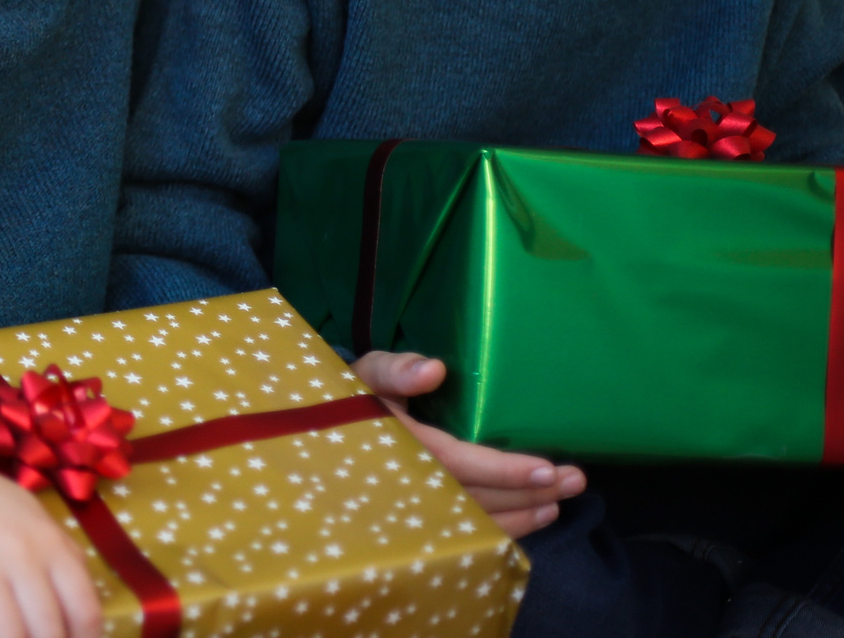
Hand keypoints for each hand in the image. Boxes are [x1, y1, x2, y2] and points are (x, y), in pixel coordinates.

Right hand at [352, 350, 582, 536]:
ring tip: (562, 500)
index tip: (546, 469)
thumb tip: (433, 370)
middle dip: (528, 493)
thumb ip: (394, 369)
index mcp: (396, 445)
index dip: (501, 471)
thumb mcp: (367, 373)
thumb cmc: (353, 395)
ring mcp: (415, 507)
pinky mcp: (425, 518)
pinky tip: (536, 515)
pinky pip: (470, 530)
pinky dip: (507, 526)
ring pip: (478, 519)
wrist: (323, 430)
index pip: (455, 463)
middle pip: (476, 498)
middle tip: (575, 481)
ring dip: (525, 513)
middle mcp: (407, 484)